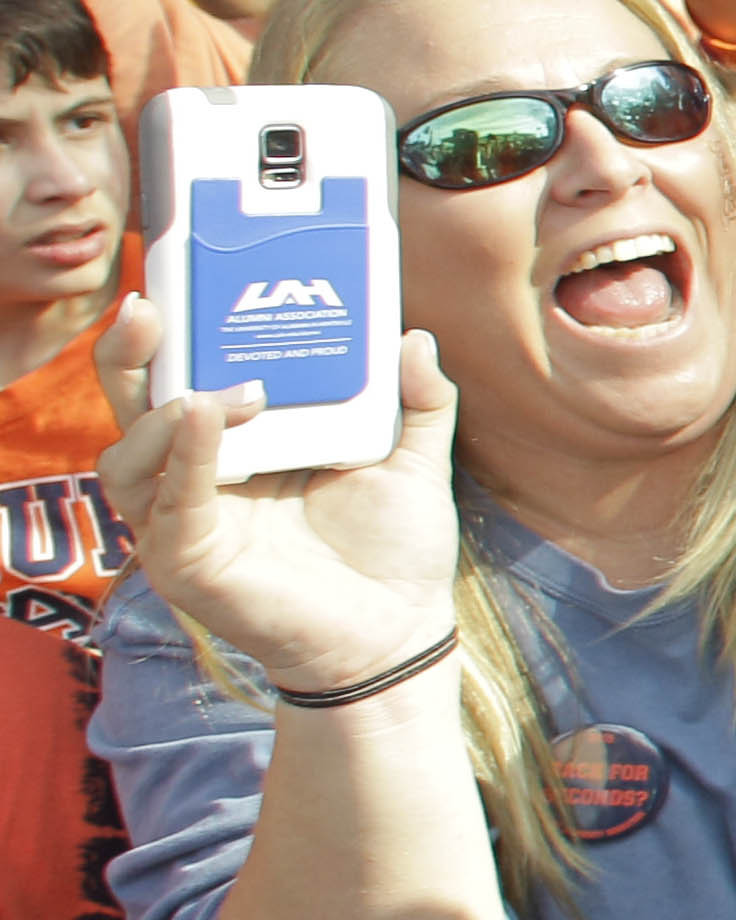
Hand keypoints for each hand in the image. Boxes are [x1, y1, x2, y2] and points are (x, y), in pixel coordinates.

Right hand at [91, 313, 469, 697]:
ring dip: (167, 411)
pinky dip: (181, 458)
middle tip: (150, 308)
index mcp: (241, 447)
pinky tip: (204, 418)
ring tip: (220, 390)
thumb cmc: (395, 553)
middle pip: (135, 407)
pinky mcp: (186, 563)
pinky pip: (167, 504)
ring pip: (131, 455)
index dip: (170, 337)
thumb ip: (420, 400)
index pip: (182, 380)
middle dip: (131, 356)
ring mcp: (185, 523)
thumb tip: (414, 336)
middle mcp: (199, 480)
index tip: (176, 286)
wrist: (399, 634)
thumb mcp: (414, 461)